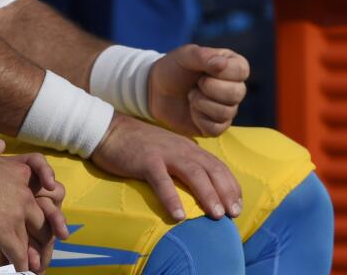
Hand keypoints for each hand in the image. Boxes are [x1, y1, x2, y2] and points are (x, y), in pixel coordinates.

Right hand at [0, 139, 66, 273]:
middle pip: (44, 219)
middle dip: (43, 236)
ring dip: (33, 255)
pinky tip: (19, 272)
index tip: (47, 210)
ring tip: (34, 267)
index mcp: (22, 173)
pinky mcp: (5, 232)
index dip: (49, 200)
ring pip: (34, 240)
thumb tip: (0, 144)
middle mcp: (25, 194)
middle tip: (42, 250)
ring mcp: (17, 214)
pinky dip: (20, 265)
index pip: (48, 188)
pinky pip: (19, 255)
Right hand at [91, 113, 240, 221]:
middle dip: (226, 192)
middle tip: (234, 214)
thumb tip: (201, 186)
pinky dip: (172, 198)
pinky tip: (179, 216)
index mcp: (188, 147)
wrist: (108, 129)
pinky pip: (162, 181)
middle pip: (211, 169)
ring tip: (216, 215)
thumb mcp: (168, 150)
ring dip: (208, 194)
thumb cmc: (138, 145)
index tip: (238, 205)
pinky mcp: (146, 161)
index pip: (217, 166)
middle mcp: (181, 149)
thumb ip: (184, 163)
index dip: (231, 185)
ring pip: (193, 173)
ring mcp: (164, 153)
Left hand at [149, 45, 249, 136]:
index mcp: (231, 66)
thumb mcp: (184, 56)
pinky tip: (192, 110)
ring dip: (202, 103)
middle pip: (237, 93)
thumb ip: (203, 56)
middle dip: (210, 89)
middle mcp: (234, 87)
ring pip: (227, 112)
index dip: (222, 72)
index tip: (204, 70)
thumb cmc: (173, 69)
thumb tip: (222, 64)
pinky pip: (216, 128)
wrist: (155, 90)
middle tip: (196, 84)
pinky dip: (199, 119)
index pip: (242, 70)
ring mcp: (226, 108)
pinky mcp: (216, 126)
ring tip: (191, 95)